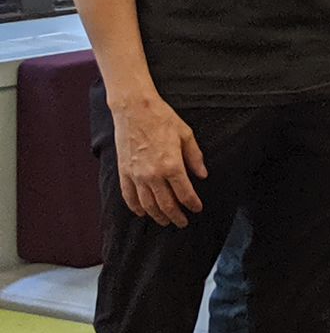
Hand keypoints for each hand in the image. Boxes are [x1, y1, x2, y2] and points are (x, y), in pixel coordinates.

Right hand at [110, 93, 207, 226]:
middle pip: (166, 204)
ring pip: (148, 205)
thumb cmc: (162, 119)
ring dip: (158, 216)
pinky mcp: (124, 172)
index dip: (192, 204)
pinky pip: (129, 197)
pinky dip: (136, 208)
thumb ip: (195, 157)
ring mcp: (136, 175)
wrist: (134, 110)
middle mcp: (153, 174)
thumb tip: (202, 175)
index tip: (197, 209)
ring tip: (166, 221)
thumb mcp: (186, 134)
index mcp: (172, 165)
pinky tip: (143, 213)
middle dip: (176, 216)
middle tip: (183, 223)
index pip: (185, 193)